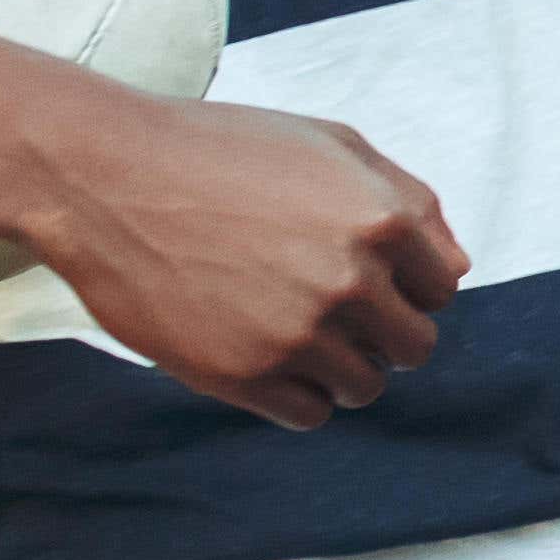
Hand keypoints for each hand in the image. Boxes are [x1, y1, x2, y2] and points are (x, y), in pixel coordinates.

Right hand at [14, 87, 467, 428]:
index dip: (406, 284)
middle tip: (327, 309)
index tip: (362, 274)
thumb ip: (410, 203)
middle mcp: (352, 281)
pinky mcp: (242, 374)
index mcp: (383, 221)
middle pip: (414, 346)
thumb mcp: (332, 145)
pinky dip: (297, 395)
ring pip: (364, 388)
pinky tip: (265, 357)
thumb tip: (455, 269)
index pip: (443, 289)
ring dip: (340, 368)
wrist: (104, 175)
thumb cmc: (220, 150)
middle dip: (381, 332)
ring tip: (291, 331)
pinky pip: (310, 414)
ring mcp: (297, 332)